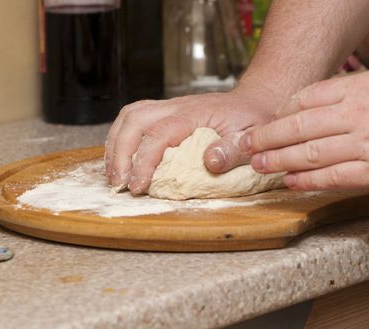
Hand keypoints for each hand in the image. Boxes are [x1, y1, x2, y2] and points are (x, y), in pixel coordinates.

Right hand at [105, 83, 281, 193]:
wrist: (255, 101)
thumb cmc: (253, 120)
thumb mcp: (252, 137)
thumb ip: (232, 150)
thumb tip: (209, 162)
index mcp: (194, 114)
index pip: (158, 135)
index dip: (143, 162)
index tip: (136, 187)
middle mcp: (176, 106)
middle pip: (134, 120)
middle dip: (119, 153)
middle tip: (117, 183)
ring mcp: (170, 106)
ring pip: (130, 115)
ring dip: (115, 143)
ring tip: (113, 172)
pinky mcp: (166, 111)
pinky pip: (135, 117)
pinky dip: (122, 136)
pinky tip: (122, 156)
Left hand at [241, 66, 368, 190]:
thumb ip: (349, 90)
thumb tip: (314, 101)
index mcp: (357, 91)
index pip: (305, 100)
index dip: (281, 113)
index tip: (267, 122)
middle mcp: (355, 117)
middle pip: (298, 127)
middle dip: (267, 137)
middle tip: (246, 145)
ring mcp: (364, 146)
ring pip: (310, 153)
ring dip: (279, 160)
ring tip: (258, 165)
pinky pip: (333, 178)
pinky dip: (307, 181)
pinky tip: (290, 182)